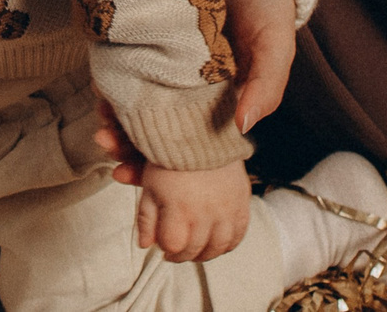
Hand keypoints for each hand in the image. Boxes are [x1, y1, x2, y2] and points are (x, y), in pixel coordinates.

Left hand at [93, 0, 296, 184]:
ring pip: (136, 102)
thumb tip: (244, 126)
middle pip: (154, 129)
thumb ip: (265, 86)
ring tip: (100, 117)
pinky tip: (101, 85)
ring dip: (115, 114)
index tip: (128, 175)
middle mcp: (191, 91)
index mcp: (221, 104)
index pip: (186, 149)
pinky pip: (128, 65)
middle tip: (105, 142)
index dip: (157, 167)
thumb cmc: (269, 6)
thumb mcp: (275, 48)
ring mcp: (169, 65)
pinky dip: (113, 78)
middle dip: (126, 142)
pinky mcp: (152, 39)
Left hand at [135, 161, 251, 262]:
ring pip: (218, 247)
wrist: (202, 132)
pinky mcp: (242, 203)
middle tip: (176, 251)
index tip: (162, 246)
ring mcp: (227, 209)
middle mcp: (206, 212)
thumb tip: (144, 244)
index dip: (166, 249)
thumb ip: (146, 218)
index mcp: (180, 208)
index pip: (173, 245)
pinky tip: (217, 242)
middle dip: (182, 255)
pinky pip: (239, 235)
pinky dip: (228, 244)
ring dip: (205, 254)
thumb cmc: (172, 157)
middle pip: (194, 249)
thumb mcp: (151, 185)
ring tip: (195, 250)